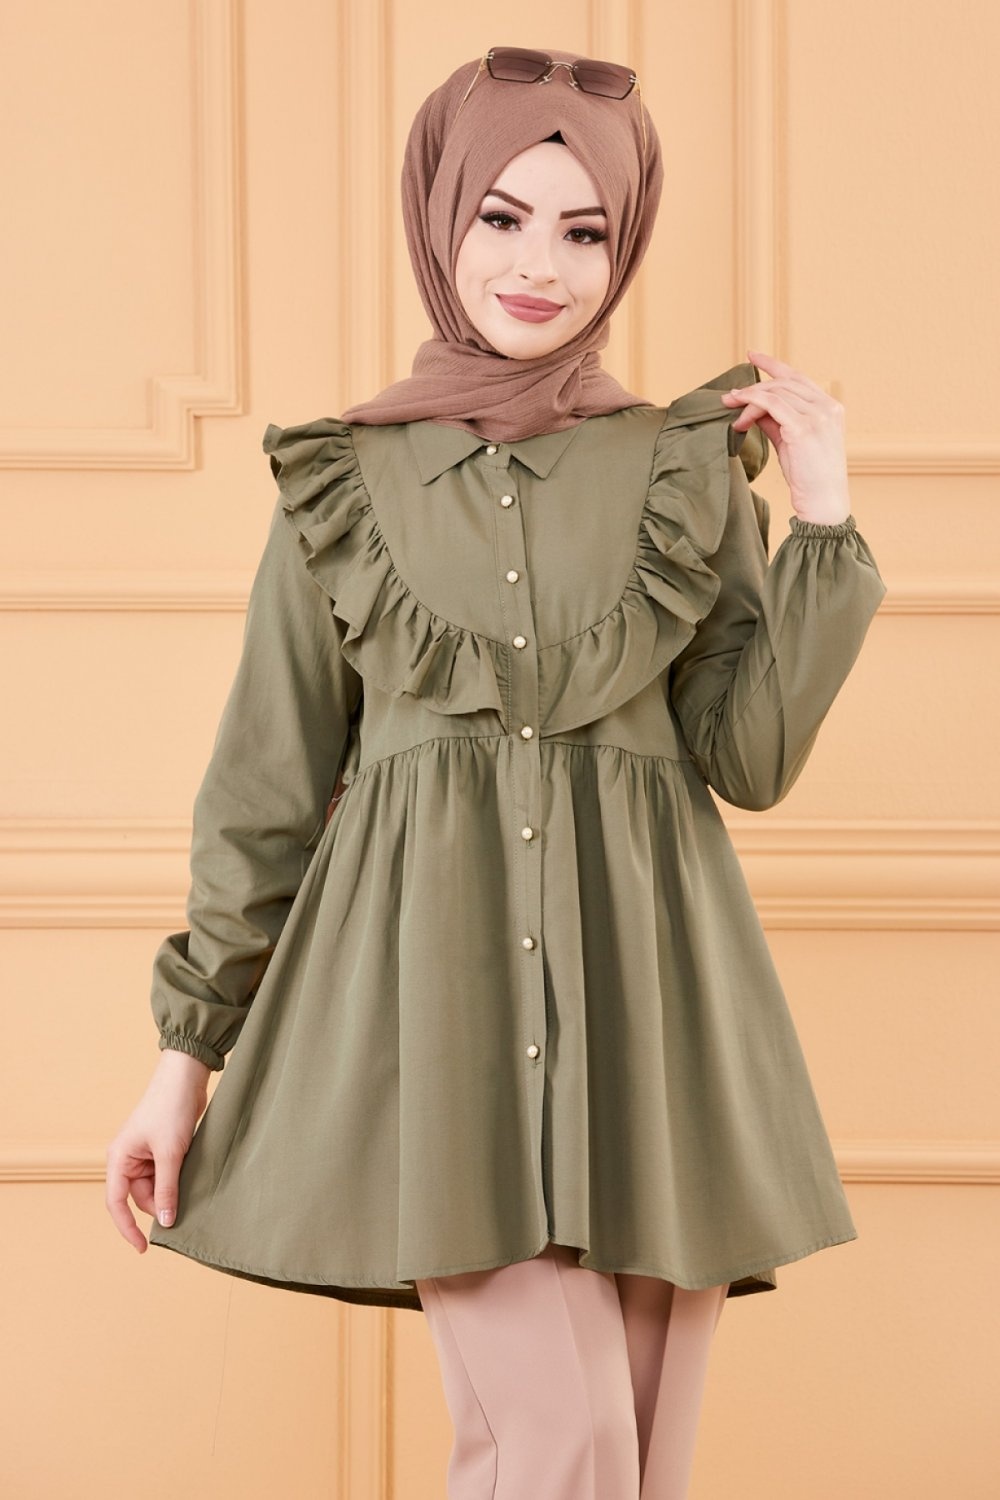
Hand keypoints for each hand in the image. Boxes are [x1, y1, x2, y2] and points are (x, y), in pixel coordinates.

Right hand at [105, 1049, 210, 1251]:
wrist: (186, 1077)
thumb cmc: (171, 1109)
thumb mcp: (170, 1153)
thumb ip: (167, 1189)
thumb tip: (164, 1222)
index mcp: (119, 1159)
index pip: (116, 1203)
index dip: (127, 1228)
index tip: (143, 1248)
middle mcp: (128, 1159)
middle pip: (140, 1197)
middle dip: (160, 1206)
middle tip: (184, 1213)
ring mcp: (145, 1155)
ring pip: (156, 1187)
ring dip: (172, 1193)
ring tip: (192, 1190)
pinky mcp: (162, 1150)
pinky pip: (167, 1175)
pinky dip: (178, 1181)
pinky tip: (193, 1182)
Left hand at [721, 350, 851, 524]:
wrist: (823, 503)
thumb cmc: (809, 477)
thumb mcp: (791, 442)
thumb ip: (776, 421)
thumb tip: (753, 407)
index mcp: (830, 407)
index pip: (798, 377)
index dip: (774, 365)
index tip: (752, 356)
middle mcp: (827, 407)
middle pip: (784, 383)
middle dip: (753, 387)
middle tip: (729, 397)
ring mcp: (818, 416)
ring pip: (776, 393)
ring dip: (748, 398)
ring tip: (729, 408)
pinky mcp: (803, 428)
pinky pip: (772, 405)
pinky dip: (752, 404)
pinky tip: (739, 413)